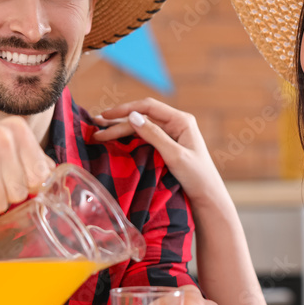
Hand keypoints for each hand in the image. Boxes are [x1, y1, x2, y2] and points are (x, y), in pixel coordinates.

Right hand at [0, 117, 54, 220]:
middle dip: (1, 195)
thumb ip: (29, 158)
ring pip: (1, 207)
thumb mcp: (1, 145)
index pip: (40, 177)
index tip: (2, 176)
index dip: (21, 185)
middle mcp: (2, 139)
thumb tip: (56, 174)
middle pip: (21, 194)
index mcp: (16, 130)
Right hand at [92, 99, 227, 208]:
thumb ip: (154, 135)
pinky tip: (114, 141)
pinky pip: (144, 137)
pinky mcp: (167, 146)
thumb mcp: (175, 155)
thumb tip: (133, 116)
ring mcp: (171, 134)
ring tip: (99, 133)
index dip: (125, 109)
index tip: (106, 116)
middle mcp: (176, 123)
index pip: (148, 107)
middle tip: (96, 127)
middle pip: (142, 116)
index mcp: (181, 120)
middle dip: (118, 121)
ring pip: (141, 127)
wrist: (207, 197)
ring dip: (120, 129)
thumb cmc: (197, 176)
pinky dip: (128, 138)